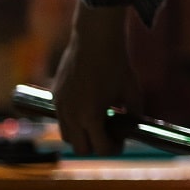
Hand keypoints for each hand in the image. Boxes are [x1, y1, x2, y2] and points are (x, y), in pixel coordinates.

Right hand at [50, 4, 140, 156]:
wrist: (94, 40)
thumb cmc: (117, 65)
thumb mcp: (133, 92)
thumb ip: (134, 115)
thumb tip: (135, 129)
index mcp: (91, 117)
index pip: (99, 149)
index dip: (113, 148)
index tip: (121, 141)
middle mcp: (71, 115)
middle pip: (80, 148)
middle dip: (96, 146)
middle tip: (111, 135)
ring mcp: (59, 105)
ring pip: (67, 135)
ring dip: (82, 135)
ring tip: (99, 122)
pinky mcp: (54, 96)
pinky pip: (61, 119)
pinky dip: (73, 121)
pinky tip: (89, 109)